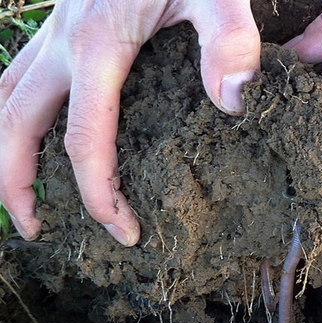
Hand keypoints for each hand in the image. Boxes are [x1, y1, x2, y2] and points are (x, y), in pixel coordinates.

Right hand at [0, 0, 260, 244]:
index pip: (85, 142)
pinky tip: (38, 129)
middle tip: (36, 231)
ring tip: (20, 194)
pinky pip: (19, 73)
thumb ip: (229, 42)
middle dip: (15, 184)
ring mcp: (55, 30)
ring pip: (3, 97)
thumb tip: (231, 103)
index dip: (100, 197)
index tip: (125, 234)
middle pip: (13, 125)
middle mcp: (62, 42)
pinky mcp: (63, 23)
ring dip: (2, 149)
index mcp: (98, 46)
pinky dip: (16, 111)